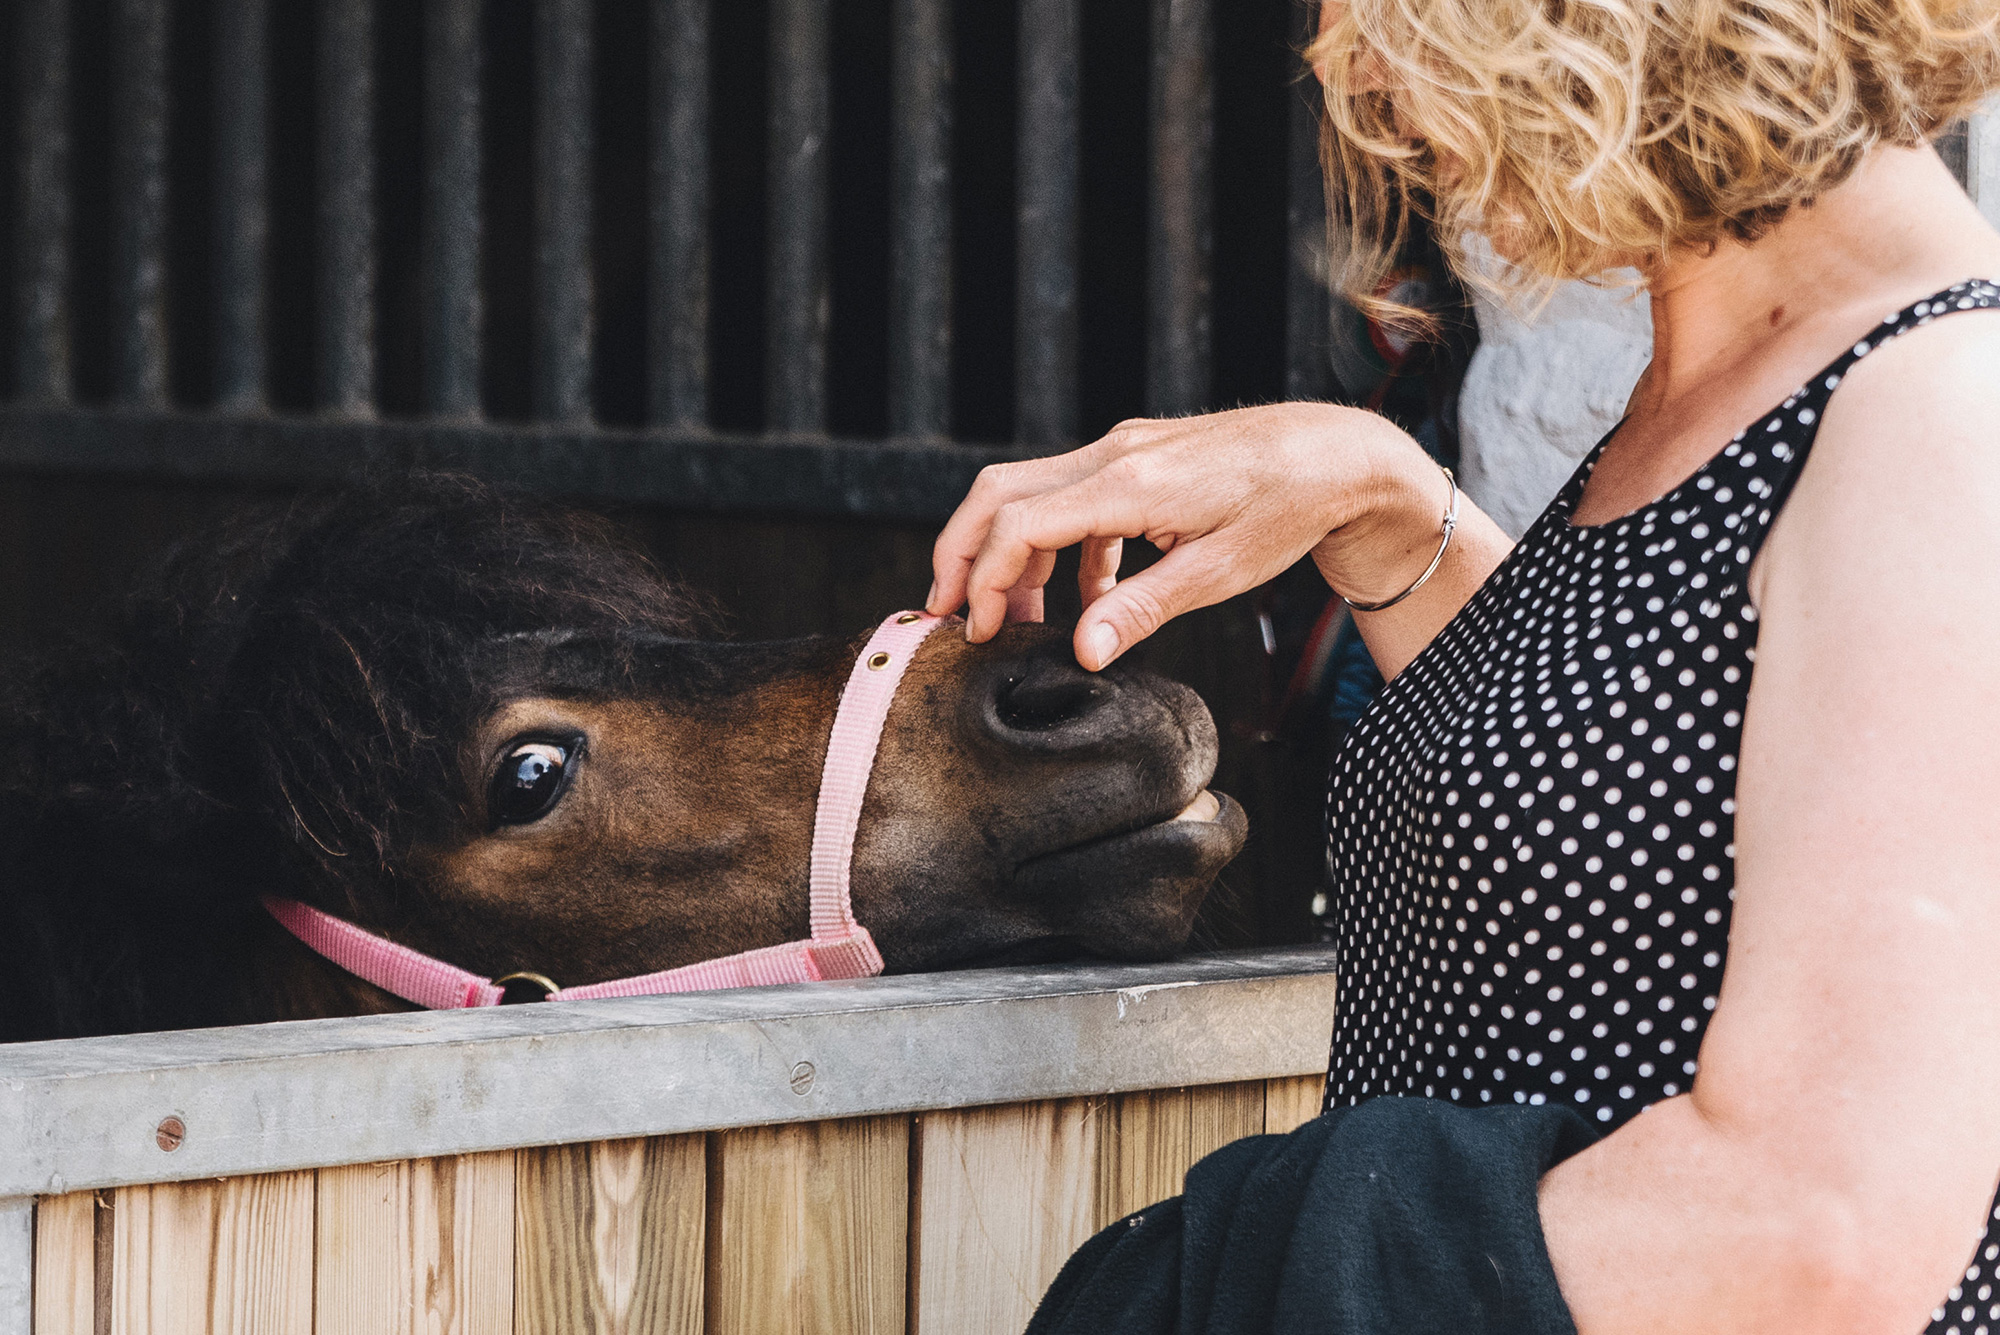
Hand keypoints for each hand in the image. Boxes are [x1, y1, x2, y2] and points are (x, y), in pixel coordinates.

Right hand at [925, 403, 1450, 670]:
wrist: (1337, 456)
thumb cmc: (1286, 511)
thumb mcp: (1218, 574)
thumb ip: (1142, 610)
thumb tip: (1082, 652)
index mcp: (1129, 484)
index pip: (1021, 524)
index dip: (986, 580)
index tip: (979, 632)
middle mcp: (1114, 456)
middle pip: (999, 495)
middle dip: (962, 556)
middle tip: (947, 616)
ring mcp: (1122, 451)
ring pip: (1028, 494)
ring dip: (1010, 557)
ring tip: (1017, 623)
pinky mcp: (1136, 459)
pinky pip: (1072, 501)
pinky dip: (1060, 550)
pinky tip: (1087, 601)